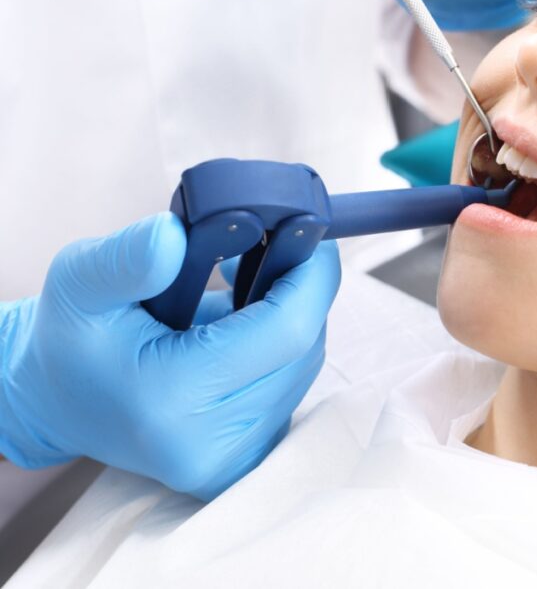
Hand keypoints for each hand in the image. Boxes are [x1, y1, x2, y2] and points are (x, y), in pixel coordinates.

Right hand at [0, 213, 340, 500]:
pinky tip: (241, 335)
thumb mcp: (80, 279)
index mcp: (171, 400)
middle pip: (304, 350)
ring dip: (291, 321)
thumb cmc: (75, 336)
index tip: (307, 235)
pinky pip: (291, 391)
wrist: (62, 399)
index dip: (312, 278)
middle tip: (272, 253)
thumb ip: (129, 257)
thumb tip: (179, 236)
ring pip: (303, 369)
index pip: (287, 331)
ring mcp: (231, 463)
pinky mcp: (244, 464)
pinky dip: (280, 353)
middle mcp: (209, 445)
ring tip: (242, 295)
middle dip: (302, 294)